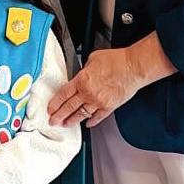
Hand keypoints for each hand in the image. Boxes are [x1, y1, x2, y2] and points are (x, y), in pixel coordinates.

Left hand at [47, 33, 176, 127]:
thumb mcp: (92, 59)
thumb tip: (82, 74)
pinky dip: (92, 121)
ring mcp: (99, 102)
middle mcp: (88, 93)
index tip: (50, 109)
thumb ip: (84, 70)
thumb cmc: (116, 60)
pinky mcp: (110, 106)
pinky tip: (87, 124)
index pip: (63, 94)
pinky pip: (98, 117)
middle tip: (53, 121)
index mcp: (82, 80)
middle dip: (59, 116)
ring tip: (65, 124)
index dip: (55, 103)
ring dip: (72, 120)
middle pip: (69, 107)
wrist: (133, 67)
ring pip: (81, 114)